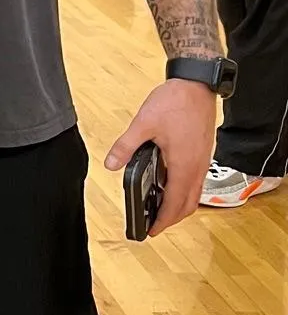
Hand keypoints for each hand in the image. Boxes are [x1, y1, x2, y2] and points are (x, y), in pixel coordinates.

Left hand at [105, 78, 216, 234]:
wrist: (197, 83)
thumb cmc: (176, 101)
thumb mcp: (143, 124)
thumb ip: (126, 146)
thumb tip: (111, 164)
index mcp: (184, 165)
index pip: (174, 204)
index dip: (163, 220)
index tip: (151, 231)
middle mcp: (197, 167)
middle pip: (188, 205)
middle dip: (171, 218)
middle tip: (154, 224)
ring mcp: (203, 160)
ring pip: (194, 194)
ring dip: (179, 205)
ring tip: (160, 207)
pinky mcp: (204, 152)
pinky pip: (197, 181)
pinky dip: (184, 190)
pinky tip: (169, 183)